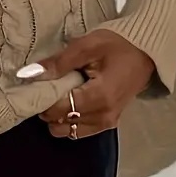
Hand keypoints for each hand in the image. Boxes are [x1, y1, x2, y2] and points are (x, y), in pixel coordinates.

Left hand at [24, 29, 154, 137]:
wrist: (146, 52)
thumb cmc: (117, 45)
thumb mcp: (87, 45)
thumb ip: (59, 62)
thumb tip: (30, 74)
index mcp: (99, 97)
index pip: (59, 110)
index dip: (42, 100)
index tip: (36, 86)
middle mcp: (104, 116)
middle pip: (61, 124)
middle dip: (48, 109)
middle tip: (47, 89)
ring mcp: (108, 123)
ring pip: (69, 132)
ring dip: (58, 117)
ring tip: (59, 94)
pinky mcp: (109, 123)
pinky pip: (80, 131)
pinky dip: (70, 121)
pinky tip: (70, 101)